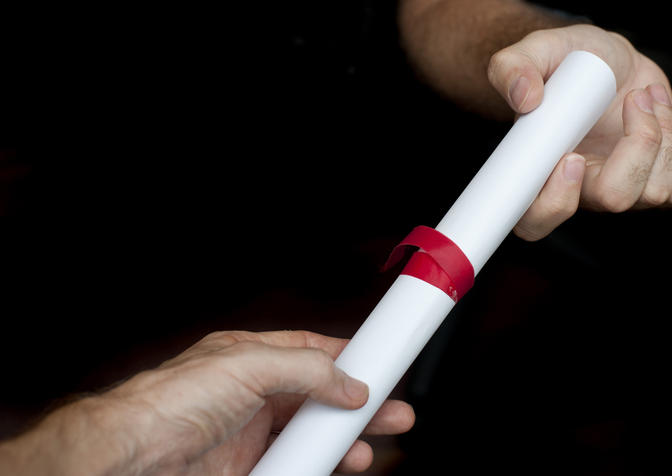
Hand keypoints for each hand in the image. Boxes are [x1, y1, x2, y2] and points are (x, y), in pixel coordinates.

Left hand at [0, 330, 413, 475]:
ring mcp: (253, 434)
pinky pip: (296, 466)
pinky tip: (334, 467)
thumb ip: (306, 369)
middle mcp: (256, 394)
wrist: (133, 458)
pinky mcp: (249, 469)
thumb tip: (349, 383)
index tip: (381, 362)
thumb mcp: (248, 366)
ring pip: (312, 435)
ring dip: (345, 441)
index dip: (349, 356)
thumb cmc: (172, 400)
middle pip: (321, 397)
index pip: (313, 351)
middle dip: (360, 404)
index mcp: (253, 358)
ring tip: (370, 448)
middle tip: (394, 412)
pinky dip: (319, 467)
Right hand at [488, 24, 671, 239]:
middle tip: (632, 100)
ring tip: (644, 96)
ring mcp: (619, 192)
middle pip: (614, 199)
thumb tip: (525, 98)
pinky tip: (663, 114)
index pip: (534, 221)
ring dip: (663, 132)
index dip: (555, 202)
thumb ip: (513, 68)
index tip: (571, 156)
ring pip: (656, 191)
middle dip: (639, 146)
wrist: (604, 59)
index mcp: (539, 171)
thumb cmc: (565, 61)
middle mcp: (578, 190)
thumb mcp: (535, 50)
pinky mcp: (655, 186)